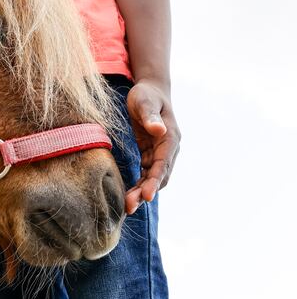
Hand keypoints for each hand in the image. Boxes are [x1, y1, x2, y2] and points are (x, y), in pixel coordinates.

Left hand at [124, 80, 180, 214]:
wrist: (150, 90)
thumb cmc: (146, 94)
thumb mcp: (145, 101)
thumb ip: (150, 116)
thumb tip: (159, 130)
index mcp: (170, 138)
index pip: (163, 164)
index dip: (155, 181)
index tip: (148, 196)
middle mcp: (168, 149)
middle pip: (159, 176)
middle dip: (146, 192)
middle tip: (130, 207)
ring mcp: (160, 153)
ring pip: (152, 178)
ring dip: (141, 193)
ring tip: (127, 207)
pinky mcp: (150, 154)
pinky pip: (145, 174)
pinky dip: (138, 185)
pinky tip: (128, 196)